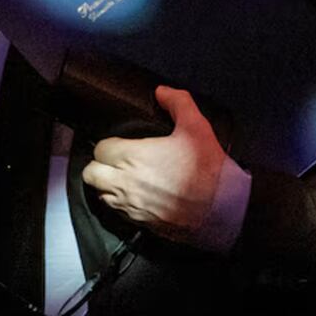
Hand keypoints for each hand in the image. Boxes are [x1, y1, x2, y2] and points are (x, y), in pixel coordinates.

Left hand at [81, 86, 226, 244]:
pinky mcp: (141, 223)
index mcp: (133, 156)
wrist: (224, 210)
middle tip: (116, 161)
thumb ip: (177, 102)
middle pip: (90, 174)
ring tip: (124, 179)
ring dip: (106, 186)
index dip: (110, 145)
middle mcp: (125, 183)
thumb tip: (161, 92)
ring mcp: (131, 206)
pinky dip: (120, 204)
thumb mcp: (196, 126)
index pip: (100, 149)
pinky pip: (117, 213)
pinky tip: (137, 196)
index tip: (122, 145)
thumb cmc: (208, 168)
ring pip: (100, 195)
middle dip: (99, 166)